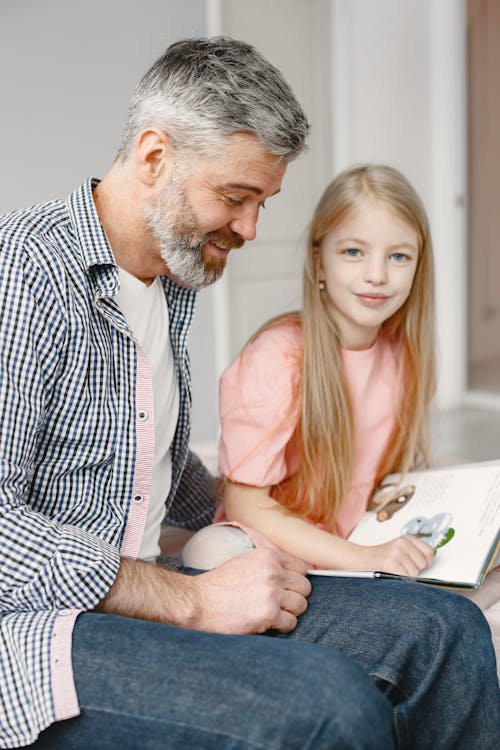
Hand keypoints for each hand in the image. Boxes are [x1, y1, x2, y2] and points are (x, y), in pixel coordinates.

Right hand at [185, 547, 310, 634]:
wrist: (199, 602)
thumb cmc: (220, 584)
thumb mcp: (246, 561)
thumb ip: (270, 564)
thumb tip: (293, 574)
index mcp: (268, 556)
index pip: (302, 568)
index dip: (295, 579)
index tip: (287, 587)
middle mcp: (273, 572)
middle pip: (305, 587)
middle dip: (295, 596)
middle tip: (280, 603)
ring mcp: (272, 593)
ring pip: (301, 605)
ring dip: (290, 612)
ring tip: (273, 613)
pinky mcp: (268, 615)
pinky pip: (291, 622)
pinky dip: (282, 626)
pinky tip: (268, 623)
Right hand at [357, 534, 433, 576]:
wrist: (358, 559)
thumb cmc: (379, 559)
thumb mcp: (398, 550)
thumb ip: (413, 554)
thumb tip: (429, 565)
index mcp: (406, 539)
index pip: (429, 552)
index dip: (425, 562)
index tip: (417, 565)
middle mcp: (402, 543)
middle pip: (423, 564)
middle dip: (414, 570)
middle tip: (399, 568)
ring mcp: (396, 552)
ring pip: (415, 573)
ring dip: (405, 576)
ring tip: (393, 571)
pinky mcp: (390, 562)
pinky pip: (405, 577)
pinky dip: (399, 580)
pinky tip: (390, 574)